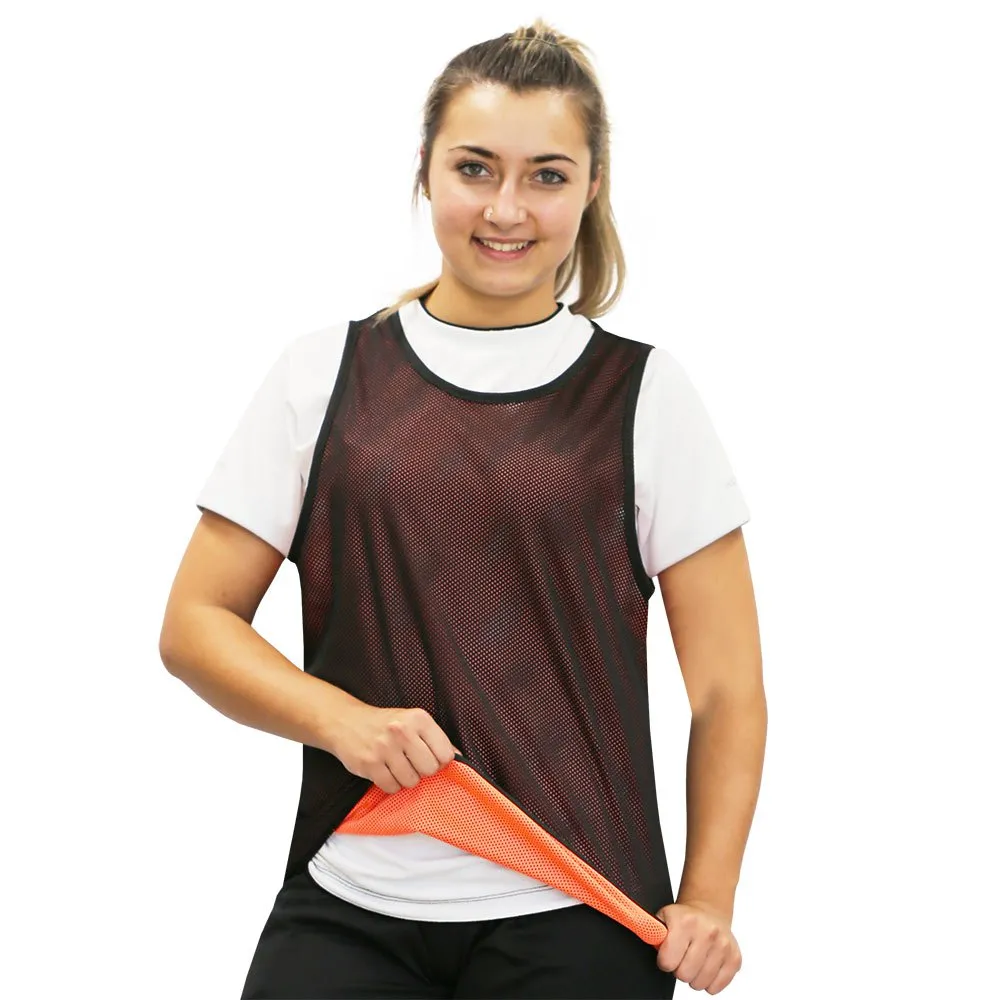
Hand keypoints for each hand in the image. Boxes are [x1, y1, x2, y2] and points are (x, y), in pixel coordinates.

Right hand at [328, 703, 460, 793]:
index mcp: (418, 719)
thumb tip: (459, 757)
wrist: (347, 722)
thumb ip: (436, 738)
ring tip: (396, 765)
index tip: (429, 757)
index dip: (440, 761)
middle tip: (411, 762)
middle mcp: (402, 731)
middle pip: (429, 770)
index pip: (445, 754)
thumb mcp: (413, 721)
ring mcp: (384, 748)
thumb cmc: (386, 724)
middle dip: (422, 770)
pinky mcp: (369, 764)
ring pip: (411, 782)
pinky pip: (391, 788)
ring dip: (405, 778)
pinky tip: (385, 770)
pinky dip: (390, 784)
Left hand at [654, 899, 741, 992]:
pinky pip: (716, 986)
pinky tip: (706, 965)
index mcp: (686, 922)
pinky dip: (709, 981)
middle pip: (684, 975)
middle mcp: (707, 932)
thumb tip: (640, 932)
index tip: (667, 954)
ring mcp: (723, 946)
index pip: (667, 961)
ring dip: (694, 976)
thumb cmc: (683, 919)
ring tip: (694, 960)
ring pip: (700, 984)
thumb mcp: (663, 918)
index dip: (664, 961)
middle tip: (682, 956)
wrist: (708, 910)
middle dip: (679, 969)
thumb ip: (652, 931)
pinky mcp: (735, 958)